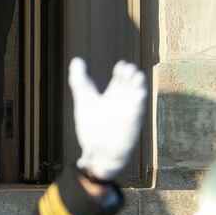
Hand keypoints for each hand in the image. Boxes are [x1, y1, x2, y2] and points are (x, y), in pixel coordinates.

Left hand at [68, 58, 148, 181]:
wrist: (98, 154)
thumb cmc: (93, 128)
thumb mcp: (85, 100)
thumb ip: (79, 81)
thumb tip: (76, 60)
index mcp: (112, 97)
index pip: (121, 79)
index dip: (122, 71)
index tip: (120, 66)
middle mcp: (123, 104)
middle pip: (131, 84)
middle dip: (132, 75)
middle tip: (128, 69)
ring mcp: (128, 114)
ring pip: (137, 96)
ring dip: (139, 86)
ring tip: (136, 76)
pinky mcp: (131, 125)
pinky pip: (138, 113)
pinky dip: (139, 103)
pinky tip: (139, 94)